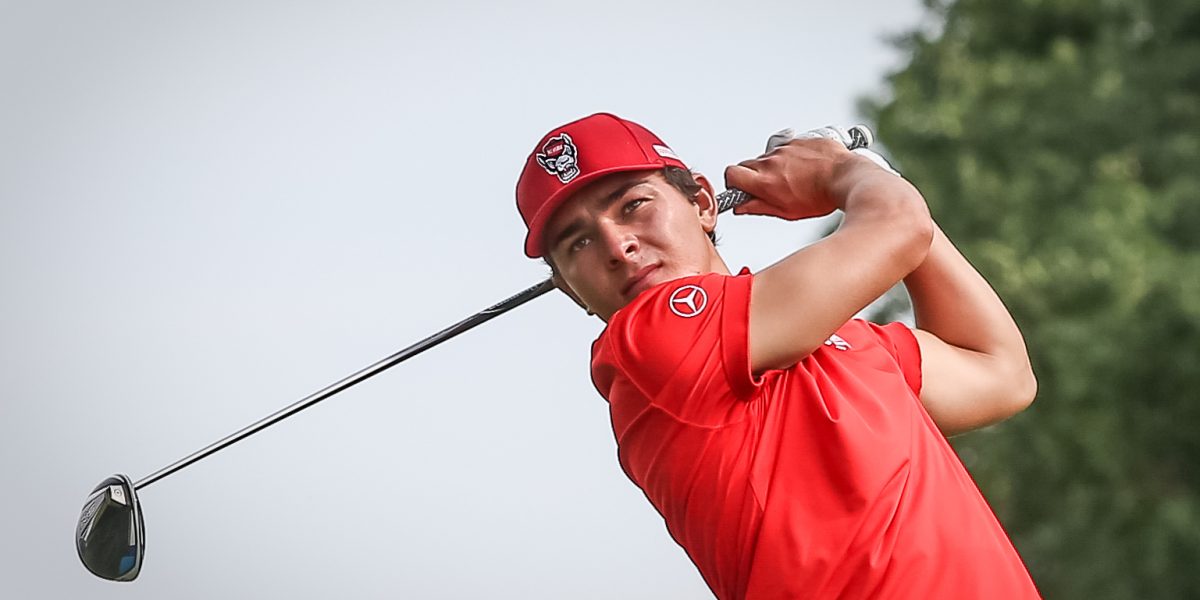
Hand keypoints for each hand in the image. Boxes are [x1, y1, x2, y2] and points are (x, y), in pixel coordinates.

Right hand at [723, 136, 854, 220]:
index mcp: (765, 181)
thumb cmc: (821, 197)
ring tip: (794, 178)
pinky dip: (792, 156)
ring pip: (769, 156)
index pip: (731, 173)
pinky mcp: (799, 139)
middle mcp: (772, 161)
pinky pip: (787, 147)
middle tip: (770, 186)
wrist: (846, 178)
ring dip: (775, 166)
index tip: (742, 188)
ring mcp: (785, 148)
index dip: (734, 181)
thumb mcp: (787, 211)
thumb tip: (742, 206)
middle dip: (754, 175)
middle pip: (747, 163)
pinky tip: (806, 167)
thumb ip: (759, 207)